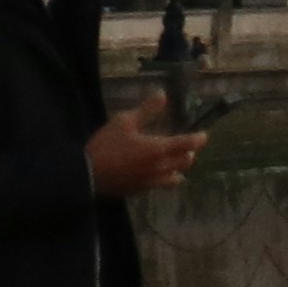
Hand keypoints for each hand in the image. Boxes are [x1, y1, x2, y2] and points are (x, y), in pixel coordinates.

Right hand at [86, 103, 205, 200]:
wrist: (85, 176)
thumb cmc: (106, 146)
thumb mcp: (124, 122)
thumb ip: (146, 110)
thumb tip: (163, 95)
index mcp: (159, 149)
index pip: (188, 144)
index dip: (198, 139)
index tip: (202, 135)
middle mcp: (160, 168)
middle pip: (186, 162)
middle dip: (189, 153)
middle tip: (185, 146)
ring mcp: (151, 182)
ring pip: (175, 178)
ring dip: (178, 168)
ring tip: (171, 161)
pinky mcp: (139, 191)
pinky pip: (159, 185)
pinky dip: (163, 178)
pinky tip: (153, 172)